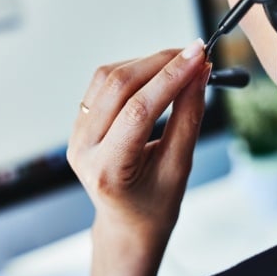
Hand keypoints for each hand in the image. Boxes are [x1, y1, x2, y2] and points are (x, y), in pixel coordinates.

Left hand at [67, 39, 210, 275]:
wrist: (127, 222)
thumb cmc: (155, 205)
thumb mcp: (179, 166)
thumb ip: (189, 116)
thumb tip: (199, 73)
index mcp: (107, 170)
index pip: (139, 110)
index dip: (172, 77)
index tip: (198, 55)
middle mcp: (83, 148)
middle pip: (119, 85)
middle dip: (161, 62)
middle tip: (195, 53)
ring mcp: (77, 133)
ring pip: (108, 77)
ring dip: (146, 62)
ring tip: (179, 63)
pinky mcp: (80, 121)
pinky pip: (103, 82)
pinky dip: (132, 69)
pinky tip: (155, 72)